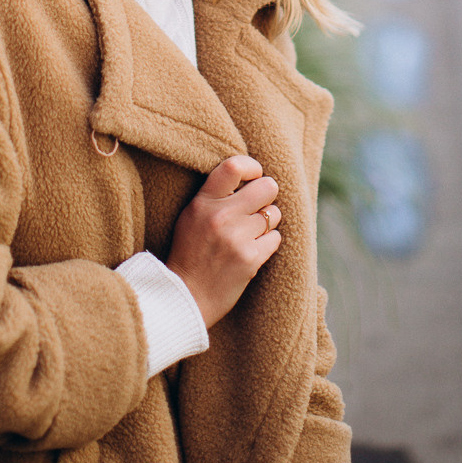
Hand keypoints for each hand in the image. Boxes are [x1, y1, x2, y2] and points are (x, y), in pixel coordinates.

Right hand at [166, 155, 280, 329]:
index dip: (252, 167)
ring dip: (267, 222)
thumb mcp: (192, 215)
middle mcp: (220, 217)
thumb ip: (215, 196)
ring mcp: (237, 238)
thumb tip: (251, 178)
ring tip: (249, 233)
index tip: (253, 177)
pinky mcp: (250, 259)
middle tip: (257, 207)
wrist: (186, 295)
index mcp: (203, 202)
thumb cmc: (190, 252)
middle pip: (267, 187)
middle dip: (267, 195)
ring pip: (274, 214)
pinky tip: (251, 250)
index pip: (234, 166)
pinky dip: (267, 243)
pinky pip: (275, 238)